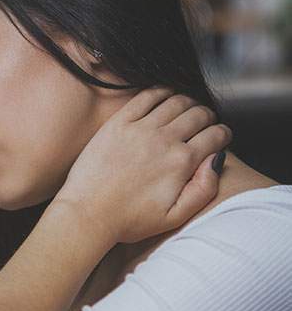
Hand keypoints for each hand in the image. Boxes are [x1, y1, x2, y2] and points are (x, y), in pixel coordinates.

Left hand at [55, 88, 231, 243]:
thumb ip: (204, 189)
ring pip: (176, 101)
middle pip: (198, 114)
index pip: (216, 135)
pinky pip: (145, 96)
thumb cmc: (128, 219)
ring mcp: (139, 129)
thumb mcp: (175, 217)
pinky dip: (161, 91)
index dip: (223, 134)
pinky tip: (164, 97)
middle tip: (205, 123)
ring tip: (187, 110)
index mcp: (181, 162)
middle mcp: (163, 140)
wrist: (87, 214)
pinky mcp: (117, 124)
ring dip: (188, 102)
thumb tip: (217, 160)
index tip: (220, 137)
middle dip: (208, 117)